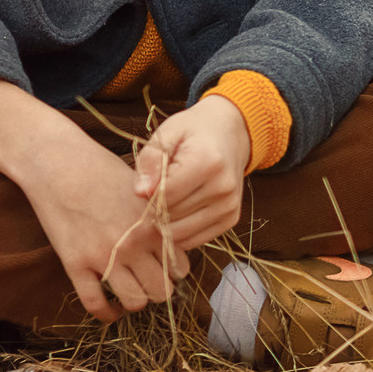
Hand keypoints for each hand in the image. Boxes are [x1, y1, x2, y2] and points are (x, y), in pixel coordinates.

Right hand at [0, 77, 188, 321]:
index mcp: (153, 224)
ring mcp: (104, 256)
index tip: (163, 266)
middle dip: (157, 289)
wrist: (58, 161)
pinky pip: (96, 304)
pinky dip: (106, 313)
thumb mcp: (139, 187)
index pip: (180, 267)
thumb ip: (157, 216)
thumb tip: (171, 239)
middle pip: (162, 290)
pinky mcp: (75, 264)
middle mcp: (133, 244)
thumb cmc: (99, 167)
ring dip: (135, 300)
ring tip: (129, 291)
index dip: (173, 270)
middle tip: (147, 280)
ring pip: (135, 302)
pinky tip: (109, 309)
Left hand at [135, 95, 250, 254]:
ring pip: (180, 233)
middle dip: (156, 207)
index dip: (148, 192)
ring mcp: (229, 206)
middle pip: (172, 216)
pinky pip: (194, 240)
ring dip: (166, 222)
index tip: (148, 180)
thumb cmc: (194, 132)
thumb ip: (151, 160)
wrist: (231, 133)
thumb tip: (141, 193)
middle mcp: (222, 188)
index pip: (165, 195)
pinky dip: (180, 230)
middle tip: (158, 188)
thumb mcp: (169, 134)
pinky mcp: (231, 219)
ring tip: (168, 199)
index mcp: (207, 162)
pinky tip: (180, 210)